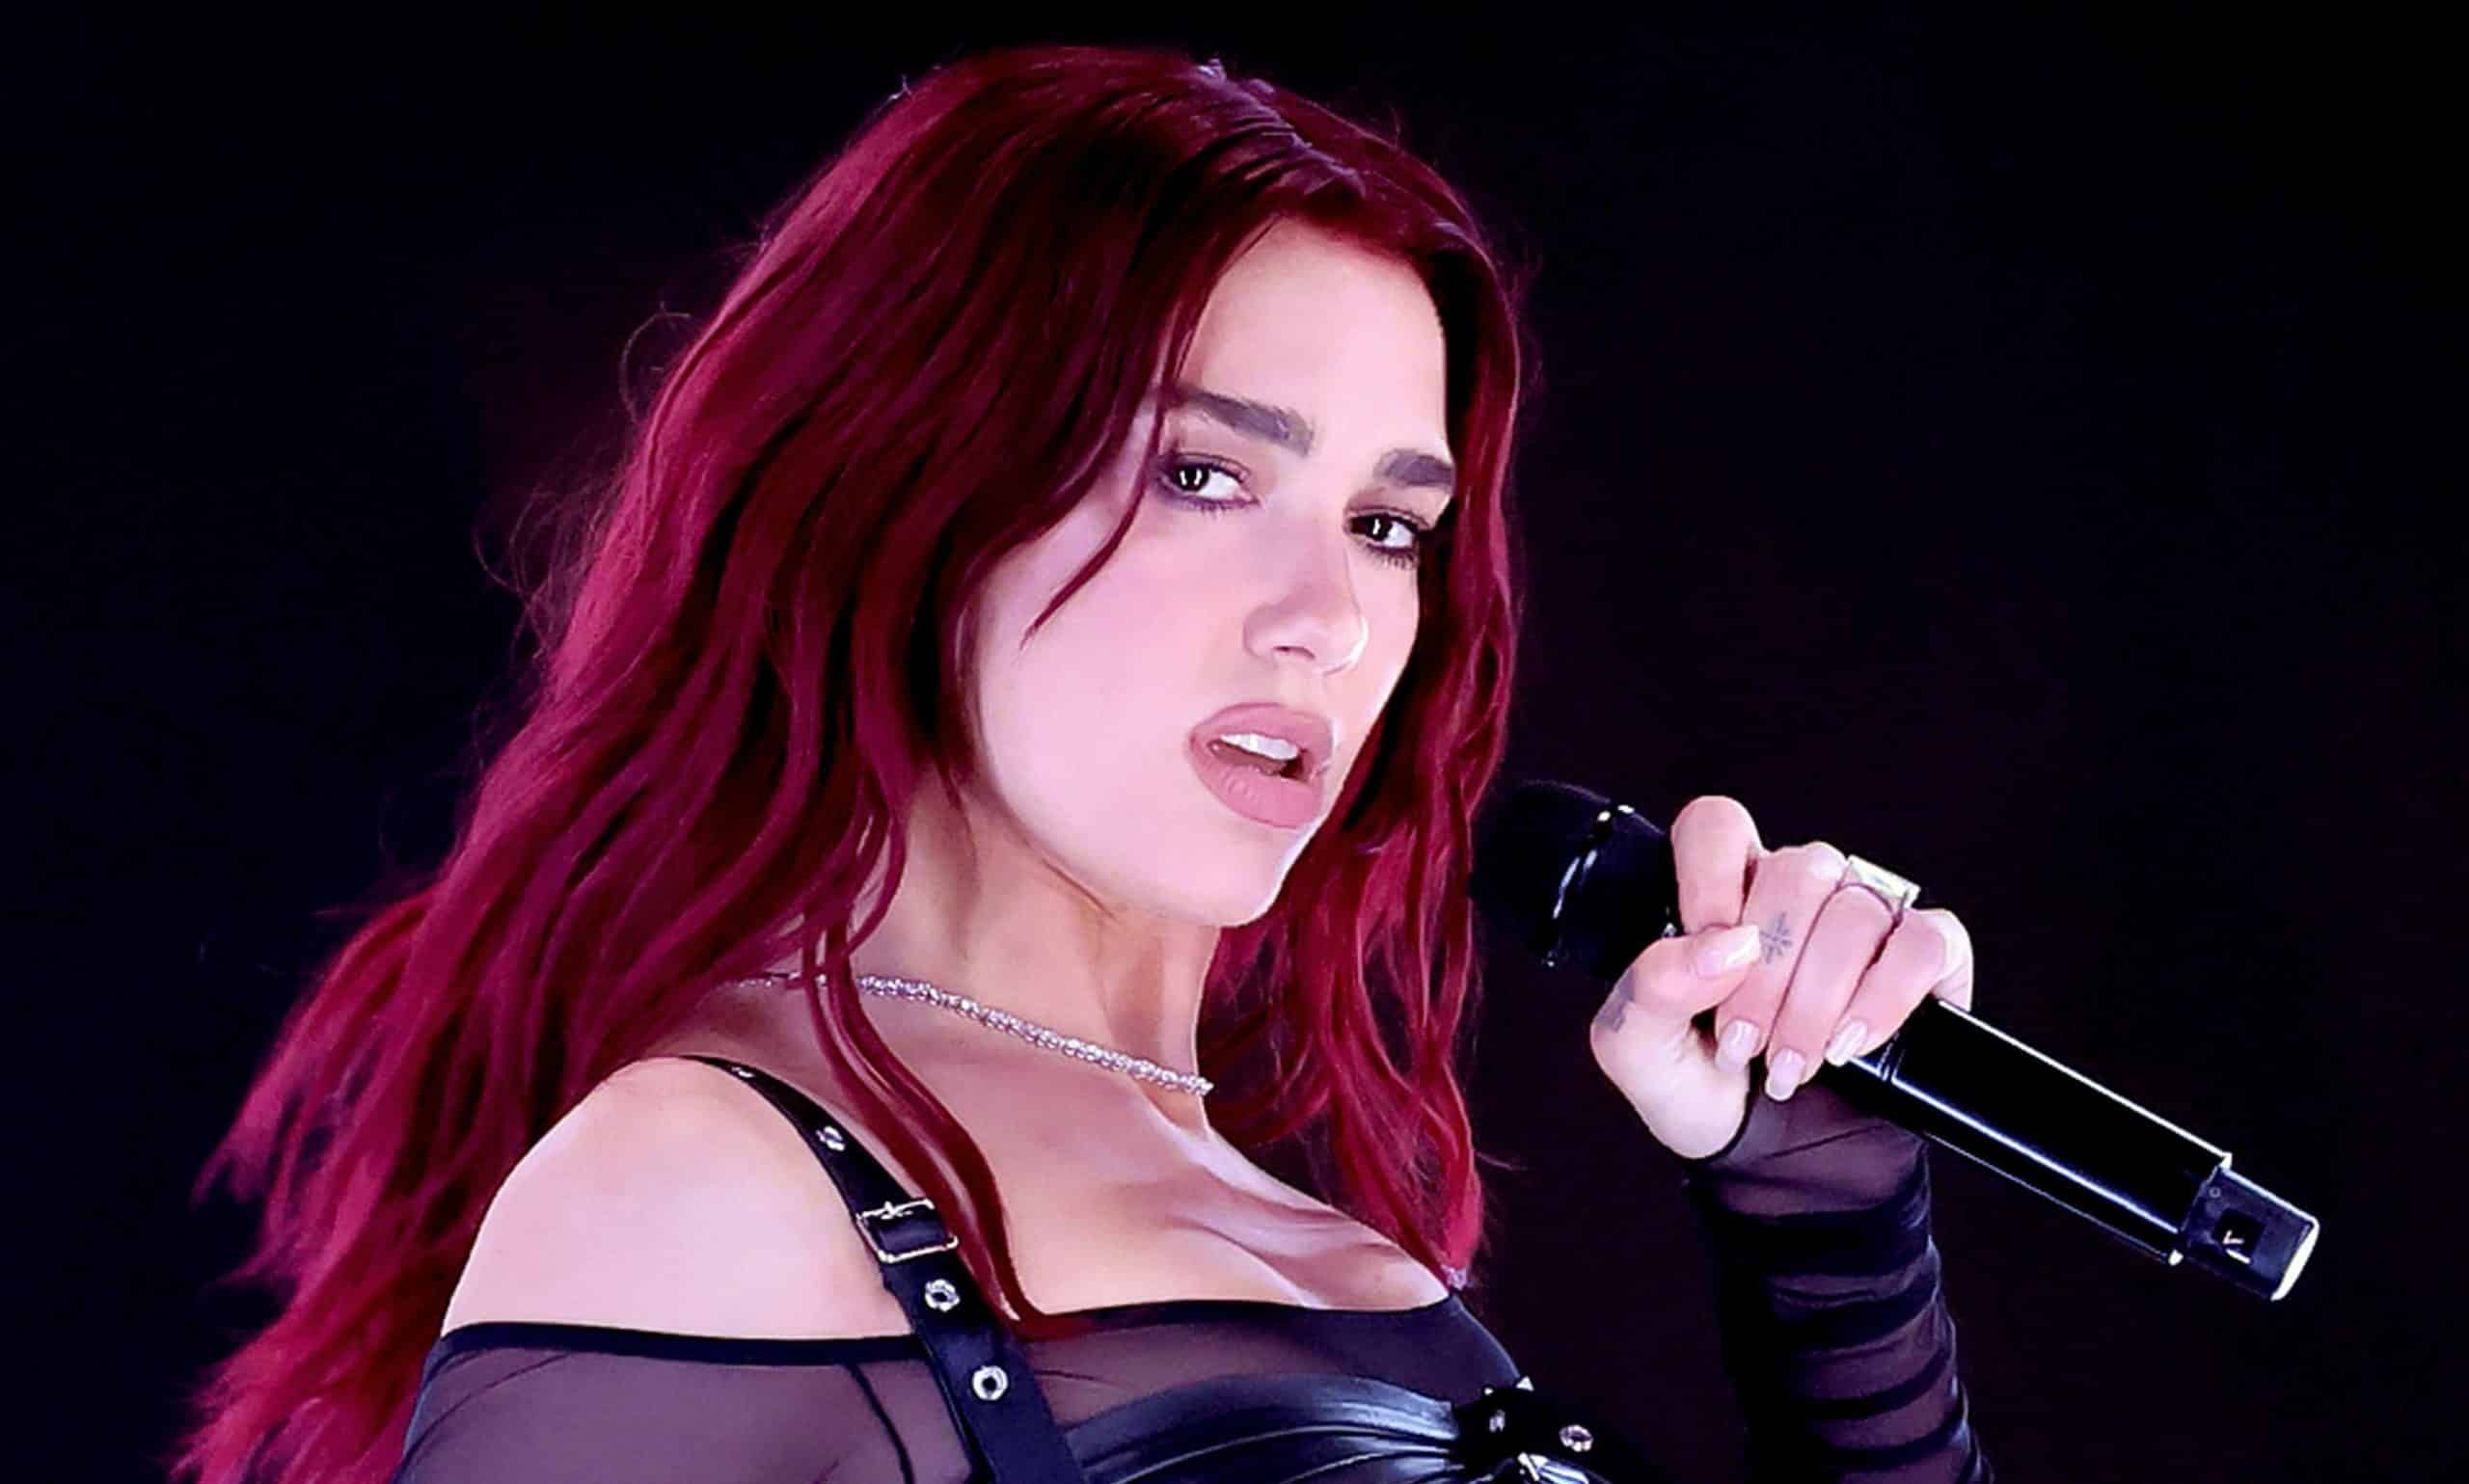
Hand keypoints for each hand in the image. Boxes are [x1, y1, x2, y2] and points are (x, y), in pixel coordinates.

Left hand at [1586, 795, 1975, 1160]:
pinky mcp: (1926, 957)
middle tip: (1745, 1044)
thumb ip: (1651, 986)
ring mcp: (1866, 918)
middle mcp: (1799, 891)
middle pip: (1796, 871)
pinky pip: (1924, 943)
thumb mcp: (1640, 1048)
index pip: (1719, 826)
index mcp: (1723, 891)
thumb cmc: (1702, 1088)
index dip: (1710, 878)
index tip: (1707, 957)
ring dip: (1818, 1001)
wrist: (1773, 1163)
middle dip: (1767, 974)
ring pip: (1855, 912)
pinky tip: (1851, 1043)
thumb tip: (1721, 945)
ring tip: (1791, 1063)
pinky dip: (1886, 997)